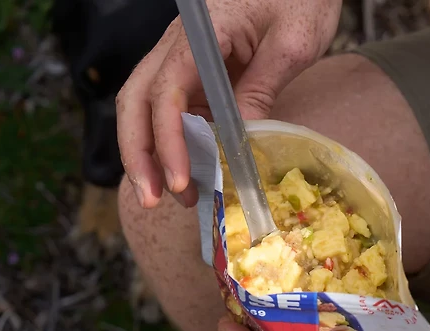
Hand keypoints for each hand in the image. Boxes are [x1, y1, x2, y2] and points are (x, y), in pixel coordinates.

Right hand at [116, 0, 341, 208]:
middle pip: (137, 100)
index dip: (167, 140)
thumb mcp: (292, 45)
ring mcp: (183, 58)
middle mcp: (179, 44)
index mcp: (200, 32)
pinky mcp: (195, 72)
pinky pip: (173, 110)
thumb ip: (261, 90)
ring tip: (173, 196)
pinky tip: (186, 173)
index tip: (181, 180)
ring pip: (146, 107)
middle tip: (152, 200)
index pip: (166, 91)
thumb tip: (236, 142)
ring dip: (151, 153)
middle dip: (139, 153)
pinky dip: (173, 143)